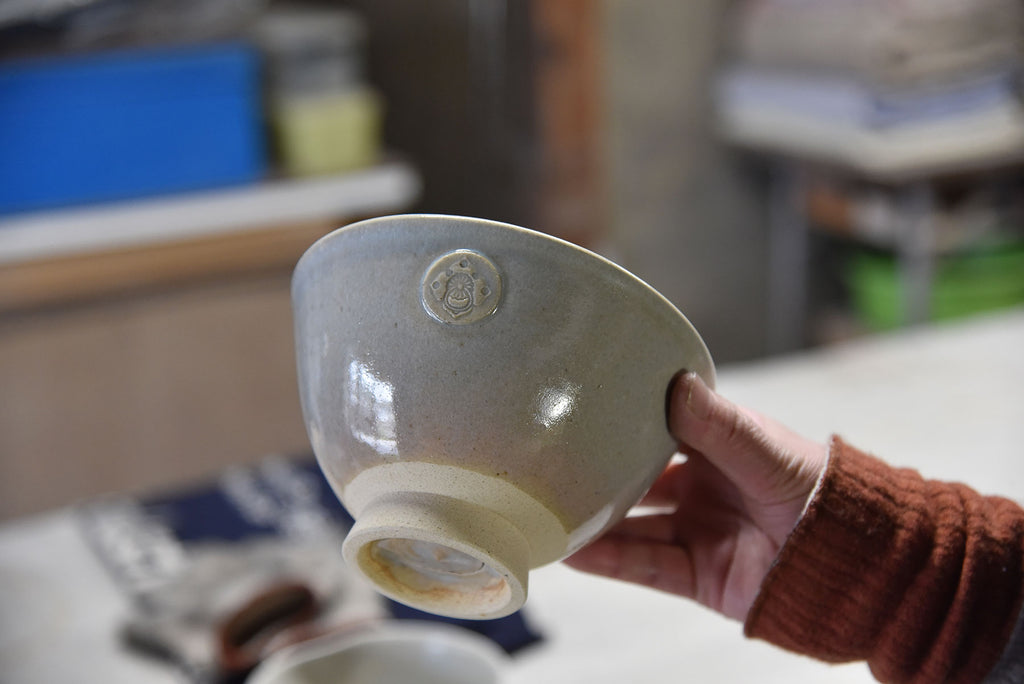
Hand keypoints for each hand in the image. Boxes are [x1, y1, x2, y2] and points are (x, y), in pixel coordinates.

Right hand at [564, 371, 827, 620]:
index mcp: (722, 446)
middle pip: (638, 476)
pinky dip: (609, 562)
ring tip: (548, 511)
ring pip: (633, 525)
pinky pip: (645, 566)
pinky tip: (574, 554)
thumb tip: (676, 384)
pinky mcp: (699, 575)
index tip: (582, 404)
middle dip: (600, 471)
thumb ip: (720, 427)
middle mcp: (704, 486)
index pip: (661, 424)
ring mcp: (699, 530)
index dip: (624, 416)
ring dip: (594, 521)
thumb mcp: (770, 454)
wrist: (864, 569)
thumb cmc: (829, 497)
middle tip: (553, 461)